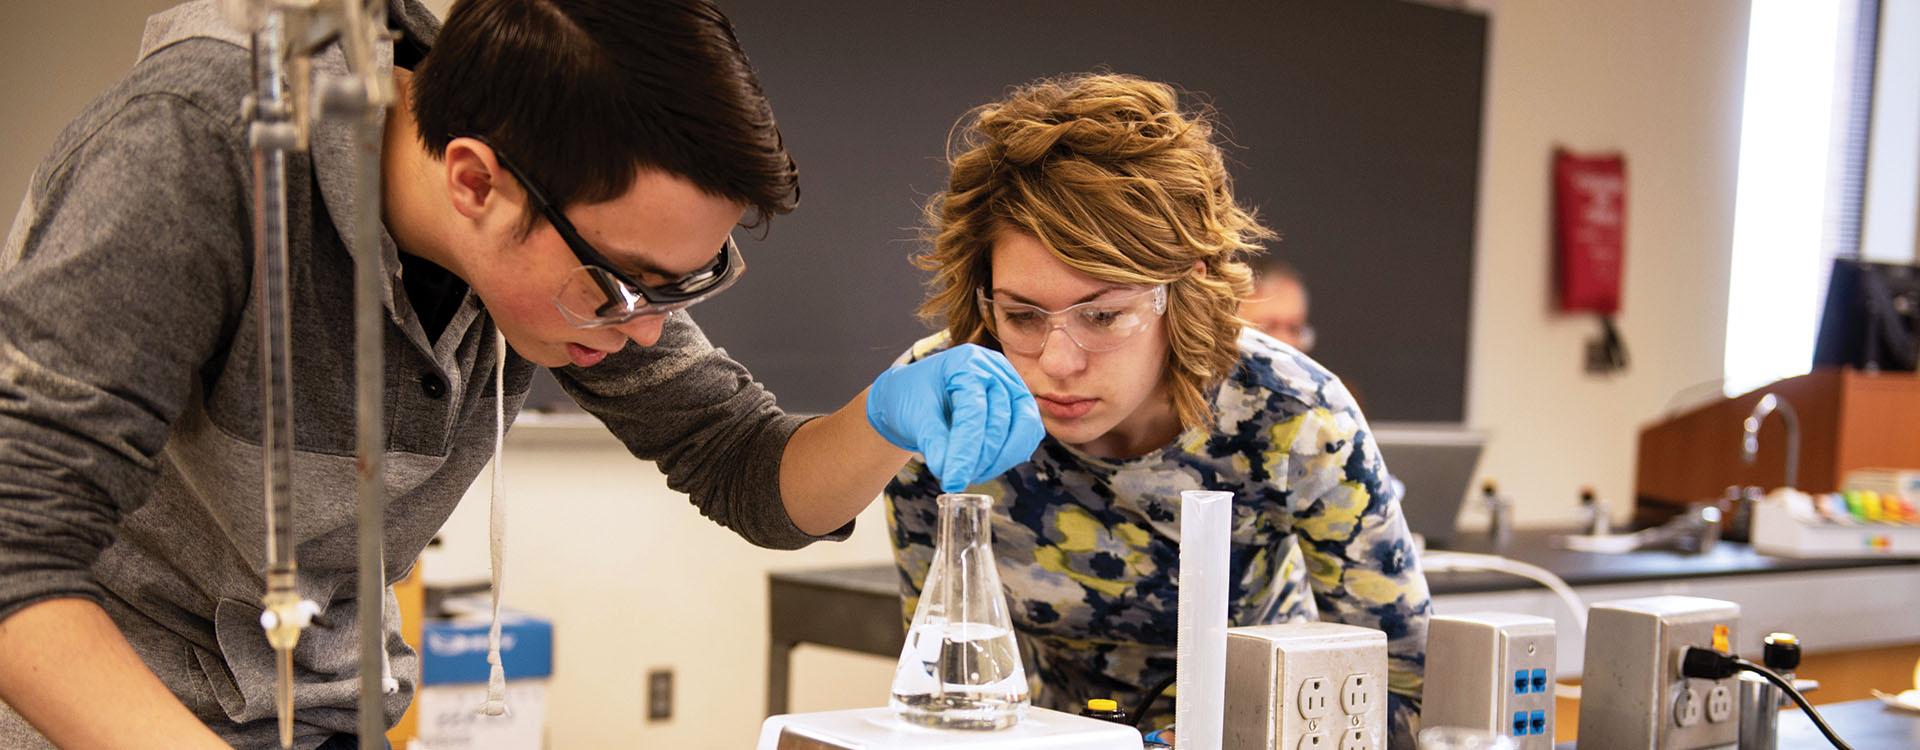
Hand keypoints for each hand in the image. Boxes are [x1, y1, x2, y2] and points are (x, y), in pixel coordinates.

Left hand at [866, 344, 1043, 491]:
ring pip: (1025, 428)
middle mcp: (995, 368)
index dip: (965, 450)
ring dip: (1000, 460)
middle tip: (957, 481)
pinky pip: (1027, 434)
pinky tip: (984, 468)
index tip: (953, 481)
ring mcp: (1012, 385)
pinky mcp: (1020, 405)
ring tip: (970, 475)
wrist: (915, 395)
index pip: (973, 410)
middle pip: (1002, 419)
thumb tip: (951, 475)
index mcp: (966, 361)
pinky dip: (1009, 456)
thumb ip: (934, 442)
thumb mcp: (915, 417)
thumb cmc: (912, 398)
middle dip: (982, 458)